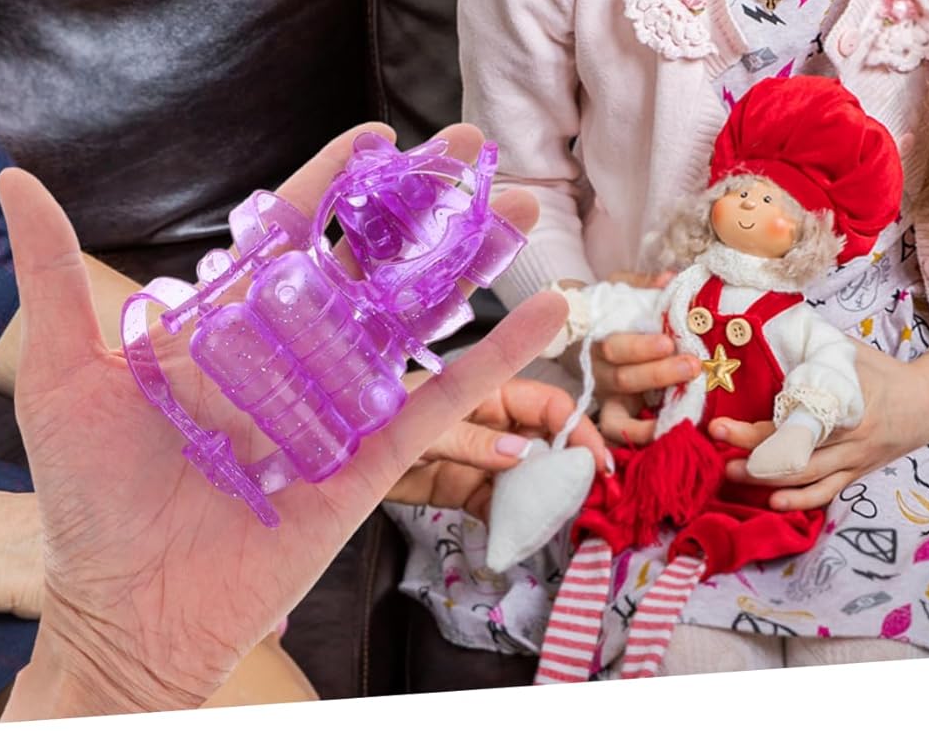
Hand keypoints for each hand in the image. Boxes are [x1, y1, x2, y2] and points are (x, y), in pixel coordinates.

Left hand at [0, 122, 564, 719]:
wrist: (120, 607)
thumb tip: (15, 182)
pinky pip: (441, 399)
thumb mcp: (64, 373)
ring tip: (527, 205)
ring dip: (474, 259)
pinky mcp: (371, 455)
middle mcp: (298, 350)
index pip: (297, 229)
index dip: (336, 181)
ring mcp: (341, 400)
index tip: (375, 136)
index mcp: (235, 321)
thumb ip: (53, 275)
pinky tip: (545, 313)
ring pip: (419, 314)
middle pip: (376, 258)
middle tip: (473, 146)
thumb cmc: (86, 494)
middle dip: (426, 201)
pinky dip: (496, 357)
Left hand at [386, 376, 610, 516]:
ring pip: (524, 475)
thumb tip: (522, 453)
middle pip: (542, 439)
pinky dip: (509, 520)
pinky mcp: (459, 487)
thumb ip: (470, 438)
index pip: (546, 403)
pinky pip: (496, 503)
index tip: (596, 462)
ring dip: (542, 497)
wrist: (332, 459)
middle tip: (587, 500)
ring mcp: (476, 456)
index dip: (576, 428)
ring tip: (556, 523)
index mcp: (485, 392)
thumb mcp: (422, 425)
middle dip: (567, 466)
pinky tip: (517, 536)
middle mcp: (488, 422)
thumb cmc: (374, 421)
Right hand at [589, 270, 697, 445]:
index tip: (669, 341)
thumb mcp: (620, 288)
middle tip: (693, 366)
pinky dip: (643, 440)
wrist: (577, 333)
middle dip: (660, 375)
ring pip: (618, 420)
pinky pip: (622, 437)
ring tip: (686, 415)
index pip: (616, 348)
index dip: (641, 347)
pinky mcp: (616, 417)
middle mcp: (600, 374)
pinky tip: (673, 436)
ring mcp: (607, 399)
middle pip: (624, 380)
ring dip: (651, 421)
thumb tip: (670, 278)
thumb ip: (643, 285)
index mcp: (599, 340)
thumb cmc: (606, 309)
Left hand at [716, 342, 928, 508]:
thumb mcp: (847, 351)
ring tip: (732, 474)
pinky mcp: (857, 473)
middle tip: (717, 449)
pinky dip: (801, 501)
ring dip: (767, 479)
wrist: (928, 403)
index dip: (755, 426)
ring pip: (806, 477)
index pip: (791, 419)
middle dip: (752, 453)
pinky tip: (774, 502)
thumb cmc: (882, 371)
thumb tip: (766, 328)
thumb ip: (811, 345)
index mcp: (845, 402)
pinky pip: (827, 492)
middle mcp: (850, 437)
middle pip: (794, 451)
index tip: (720, 424)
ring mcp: (854, 460)